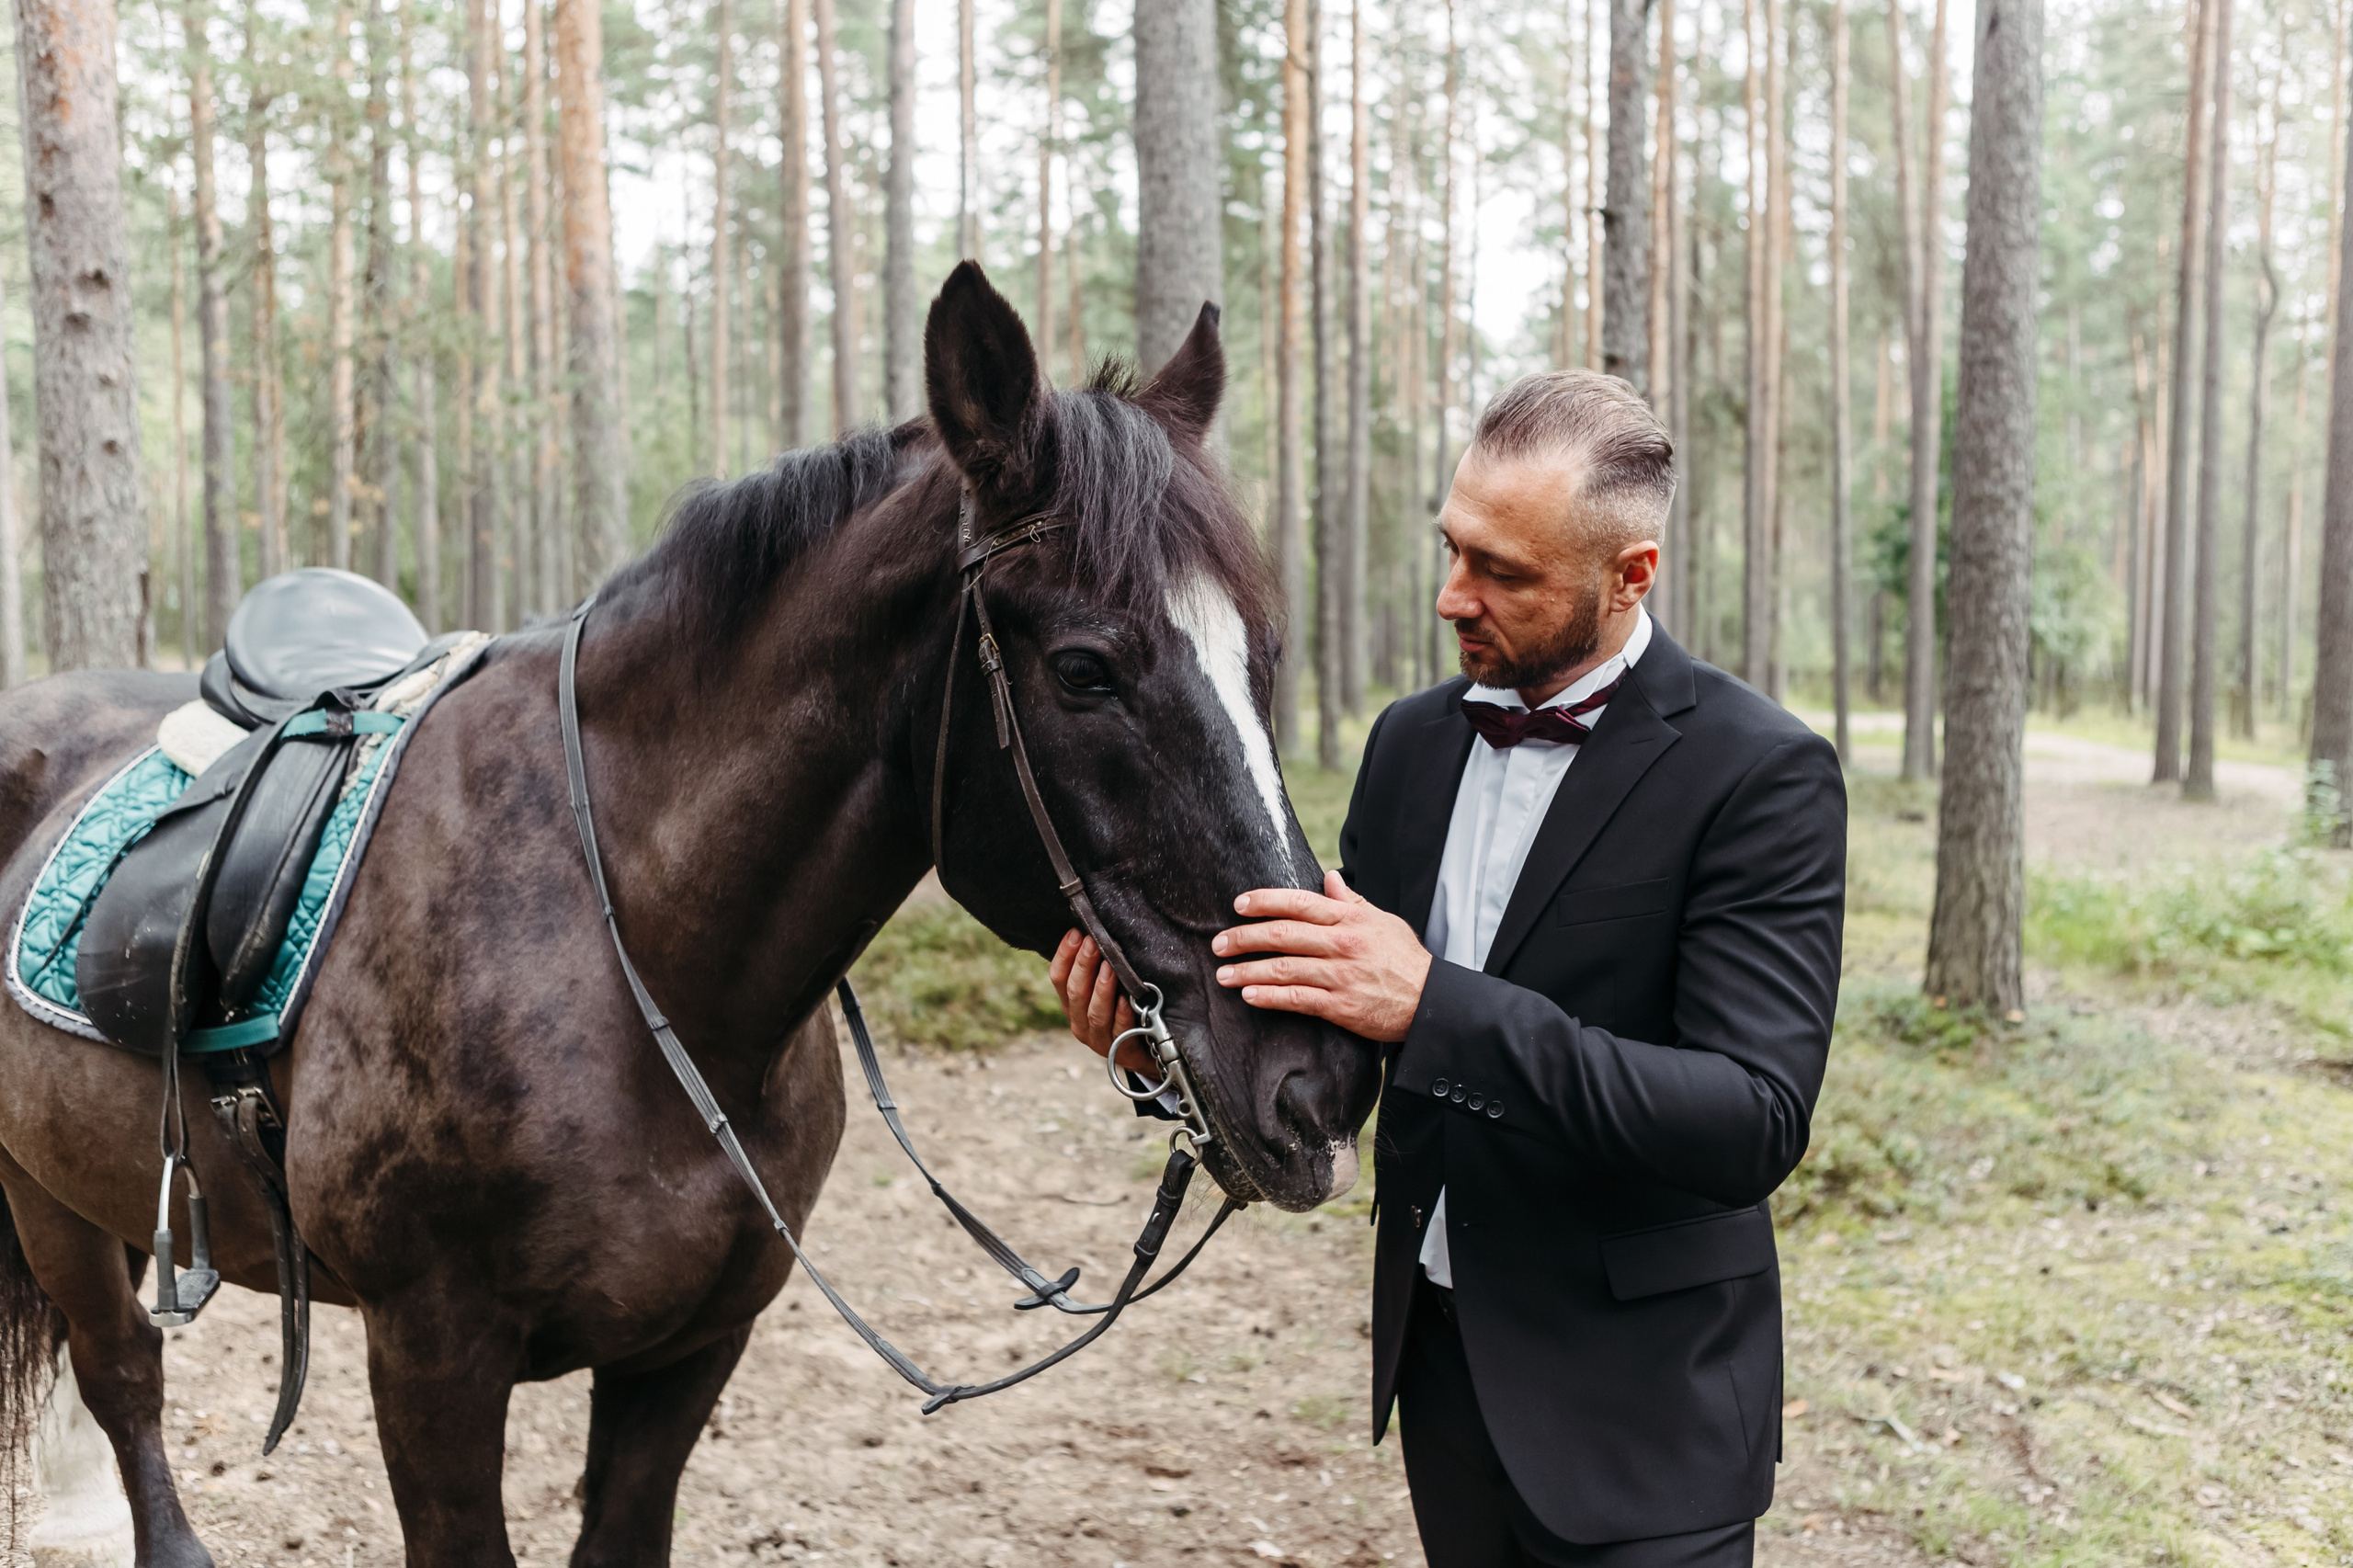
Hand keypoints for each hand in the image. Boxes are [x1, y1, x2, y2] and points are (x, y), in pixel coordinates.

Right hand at [1048, 930, 1151, 1074]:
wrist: (1142, 1050)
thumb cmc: (1119, 1011)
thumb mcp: (1101, 991)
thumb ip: (1093, 970)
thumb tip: (1093, 932)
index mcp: (1071, 1004)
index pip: (1058, 978)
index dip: (1064, 956)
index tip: (1075, 933)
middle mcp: (1079, 1021)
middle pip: (1075, 993)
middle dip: (1083, 966)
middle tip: (1092, 942)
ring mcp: (1098, 1038)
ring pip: (1095, 1012)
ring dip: (1101, 988)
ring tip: (1109, 966)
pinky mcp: (1120, 1048)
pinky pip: (1120, 1031)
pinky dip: (1122, 1015)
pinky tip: (1126, 1000)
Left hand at [1211, 870, 1430, 1042]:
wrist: (1430, 1001)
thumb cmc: (1405, 959)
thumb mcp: (1383, 921)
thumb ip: (1351, 901)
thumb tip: (1329, 877)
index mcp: (1349, 919)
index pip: (1299, 903)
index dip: (1265, 901)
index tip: (1240, 905)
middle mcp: (1342, 944)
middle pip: (1282, 935)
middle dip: (1244, 938)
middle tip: (1220, 943)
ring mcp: (1340, 976)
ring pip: (1283, 969)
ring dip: (1247, 971)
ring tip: (1224, 973)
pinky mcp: (1340, 1006)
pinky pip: (1297, 999)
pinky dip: (1270, 997)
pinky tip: (1250, 995)